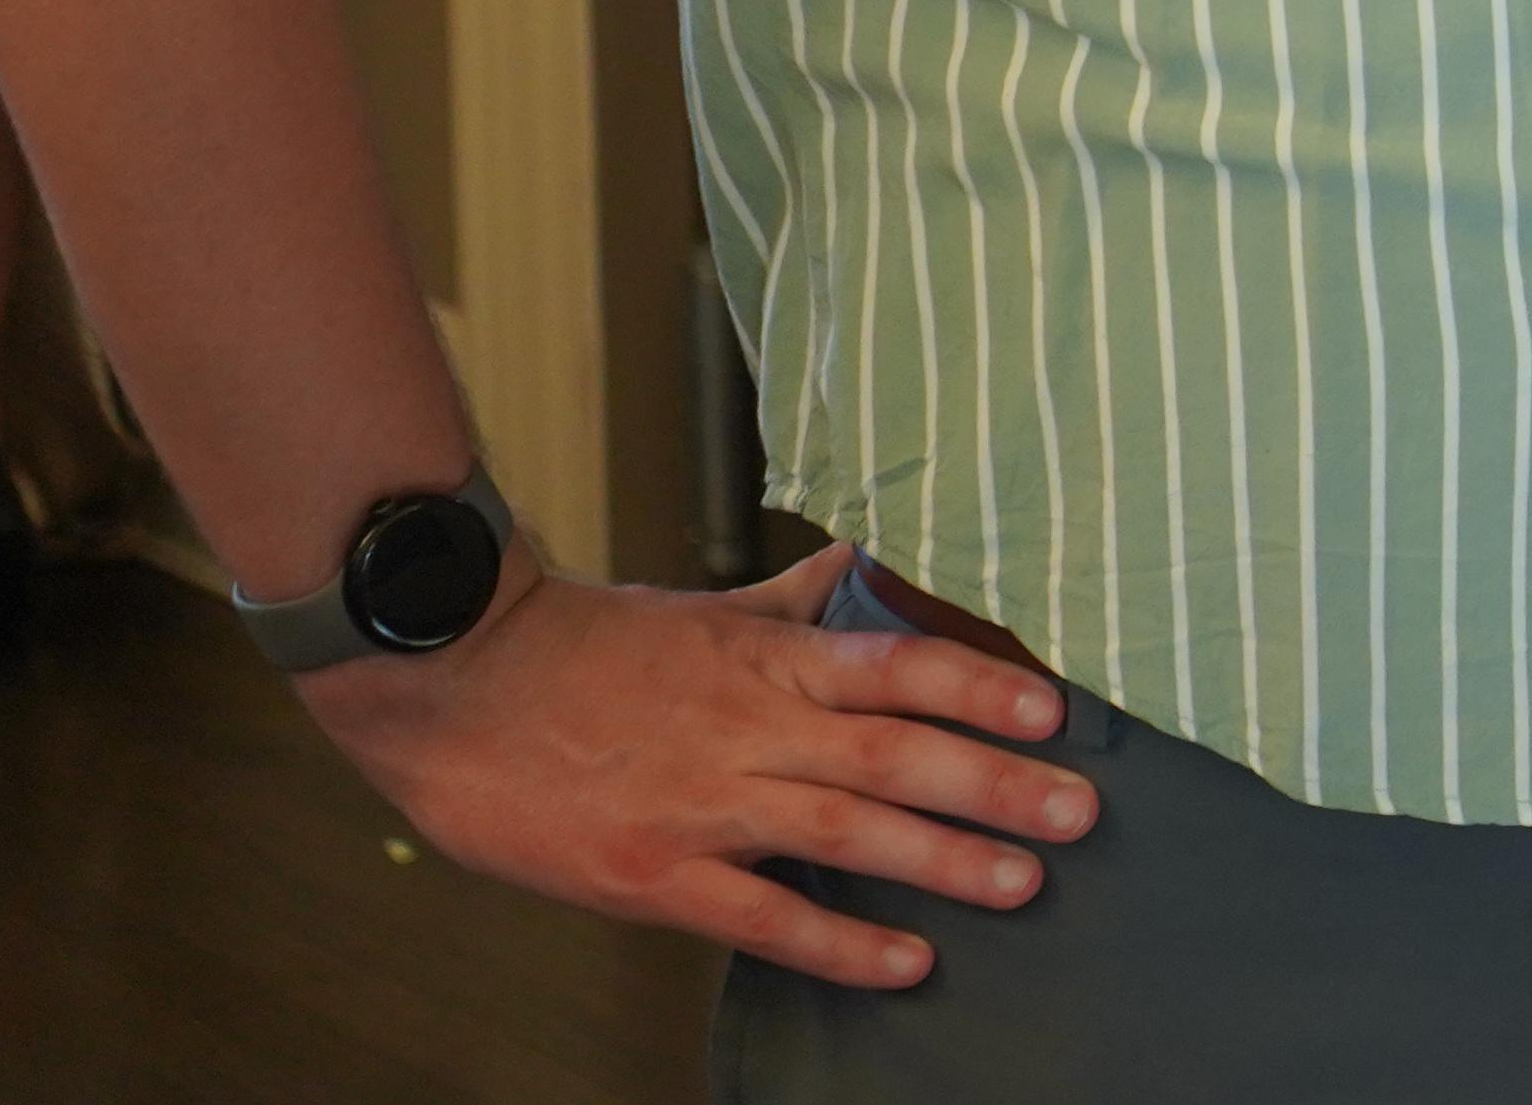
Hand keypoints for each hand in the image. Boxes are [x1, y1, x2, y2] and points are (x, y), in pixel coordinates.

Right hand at [300, 542, 1097, 987]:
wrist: (450, 683)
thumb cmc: (578, 644)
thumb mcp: (699, 607)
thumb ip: (788, 603)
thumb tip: (858, 568)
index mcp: (769, 658)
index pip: (901, 666)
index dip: (983, 687)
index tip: (1057, 713)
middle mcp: (752, 727)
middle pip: (896, 754)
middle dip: (996, 784)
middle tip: (1081, 813)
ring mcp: (704, 803)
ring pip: (846, 832)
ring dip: (942, 860)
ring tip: (1023, 882)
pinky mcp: (650, 875)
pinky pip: (761, 915)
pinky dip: (837, 941)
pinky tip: (904, 962)